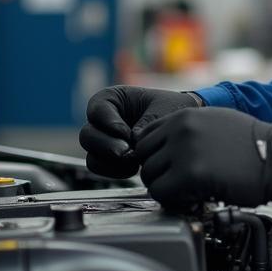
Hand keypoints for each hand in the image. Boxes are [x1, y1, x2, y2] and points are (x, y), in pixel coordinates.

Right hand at [81, 85, 199, 178]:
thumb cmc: (173, 109)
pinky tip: (133, 168)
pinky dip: (113, 171)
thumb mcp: (163, 110)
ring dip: (110, 162)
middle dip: (106, 146)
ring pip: (91, 155)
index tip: (126, 133)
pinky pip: (100, 168)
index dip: (108, 122)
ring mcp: (105, 141)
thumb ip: (147, 122)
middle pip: (87, 135)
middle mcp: (104, 120)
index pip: (97, 108)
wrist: (184, 128)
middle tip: (127, 152)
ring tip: (133, 162)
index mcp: (113, 99)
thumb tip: (132, 141)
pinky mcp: (110, 159)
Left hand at [137, 107, 271, 208]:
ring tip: (188, 191)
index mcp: (184, 115)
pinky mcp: (190, 174)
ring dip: (166, 188)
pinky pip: (162, 193)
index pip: (145, 136)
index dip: (155, 156)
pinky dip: (173, 201)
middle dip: (158, 173)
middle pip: (143, 157)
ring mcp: (184, 150)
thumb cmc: (253, 144)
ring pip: (150, 177)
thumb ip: (186, 130)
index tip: (168, 167)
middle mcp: (180, 129)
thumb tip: (166, 147)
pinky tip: (193, 198)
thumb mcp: (215, 122)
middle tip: (178, 183)